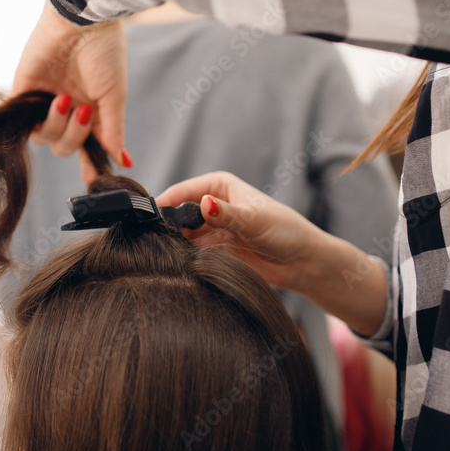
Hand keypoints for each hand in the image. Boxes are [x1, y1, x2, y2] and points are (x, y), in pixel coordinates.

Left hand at [12, 0, 129, 185]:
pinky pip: (22, 120)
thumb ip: (113, 130)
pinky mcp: (24, 92)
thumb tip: (120, 160)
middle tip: (82, 111)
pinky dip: (32, 120)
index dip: (90, 166)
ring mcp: (45, 102)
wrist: (82, 21)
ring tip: (64, 99)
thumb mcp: (114, 96)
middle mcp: (68, 111)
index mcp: (91, 113)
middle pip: (64, 146)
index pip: (87, 148)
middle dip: (74, 136)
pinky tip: (49, 105)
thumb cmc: (104, 53)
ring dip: (56, 125)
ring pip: (44, 138)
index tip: (95, 180)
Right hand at [155, 172, 329, 294]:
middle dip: (166, 226)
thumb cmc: (284, 231)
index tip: (148, 218)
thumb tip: (204, 204)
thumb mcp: (254, 220)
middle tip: (153, 241)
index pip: (182, 192)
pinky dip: (182, 257)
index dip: (164, 203)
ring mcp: (211, 229)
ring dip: (173, 243)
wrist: (301, 262)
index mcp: (218, 186)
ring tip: (164, 254)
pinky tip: (177, 264)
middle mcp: (211, 205)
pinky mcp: (213, 250)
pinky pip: (189, 252)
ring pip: (180, 234)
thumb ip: (227, 214)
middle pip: (177, 214)